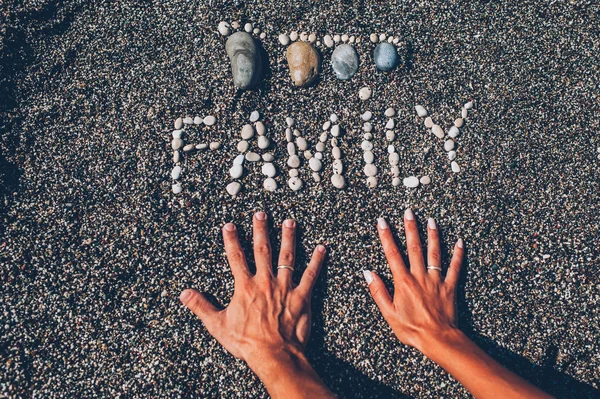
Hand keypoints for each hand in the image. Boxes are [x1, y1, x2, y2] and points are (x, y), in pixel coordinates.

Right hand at [180, 212, 333, 397]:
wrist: (274, 355)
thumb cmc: (246, 342)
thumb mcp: (218, 325)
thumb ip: (201, 307)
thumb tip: (184, 294)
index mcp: (245, 286)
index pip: (236, 257)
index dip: (231, 240)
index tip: (230, 225)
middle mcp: (265, 281)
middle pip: (262, 250)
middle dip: (261, 230)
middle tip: (261, 213)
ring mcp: (285, 287)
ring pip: (287, 257)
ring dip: (288, 238)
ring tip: (289, 221)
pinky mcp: (302, 297)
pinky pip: (310, 275)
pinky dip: (317, 262)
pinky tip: (322, 248)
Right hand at [366, 209, 552, 398]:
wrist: (438, 339)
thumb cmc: (411, 329)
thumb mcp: (389, 314)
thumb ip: (378, 292)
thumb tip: (368, 273)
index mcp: (403, 282)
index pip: (392, 254)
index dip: (386, 236)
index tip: (382, 221)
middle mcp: (419, 276)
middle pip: (414, 247)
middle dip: (410, 228)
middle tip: (408, 212)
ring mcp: (436, 280)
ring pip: (434, 253)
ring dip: (432, 235)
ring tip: (431, 220)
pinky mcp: (450, 287)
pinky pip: (455, 268)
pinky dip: (458, 255)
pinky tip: (460, 242)